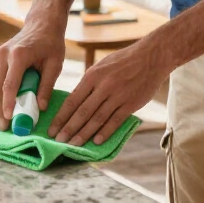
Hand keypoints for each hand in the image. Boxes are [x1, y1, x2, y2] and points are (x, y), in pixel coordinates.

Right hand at [0, 17, 65, 130]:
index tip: (9, 120)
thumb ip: (47, 86)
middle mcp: (3, 54)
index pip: (9, 84)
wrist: (41, 25)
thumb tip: (40, 109)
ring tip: (0, 121)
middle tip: (4, 127)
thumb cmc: (51, 44)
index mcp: (19, 54)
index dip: (7, 104)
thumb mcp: (55, 64)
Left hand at [47, 39, 169, 146]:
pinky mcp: (131, 103)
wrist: (151, 57)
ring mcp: (118, 95)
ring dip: (84, 134)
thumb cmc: (124, 60)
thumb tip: (76, 102)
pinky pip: (115, 121)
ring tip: (74, 145)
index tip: (52, 129)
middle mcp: (104, 86)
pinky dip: (105, 132)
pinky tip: (96, 141)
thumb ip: (89, 83)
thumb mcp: (102, 65)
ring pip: (97, 119)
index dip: (61, 117)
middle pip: (82, 112)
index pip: (72, 100)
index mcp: (93, 75)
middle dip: (69, 128)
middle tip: (59, 141)